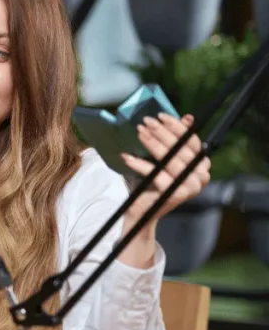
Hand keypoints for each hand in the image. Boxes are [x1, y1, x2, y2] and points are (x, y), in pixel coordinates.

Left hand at [120, 112, 211, 231]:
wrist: (143, 212)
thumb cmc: (153, 184)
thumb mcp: (165, 160)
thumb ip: (176, 142)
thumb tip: (187, 117)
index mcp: (202, 167)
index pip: (192, 142)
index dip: (177, 127)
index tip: (160, 116)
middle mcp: (201, 178)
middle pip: (181, 149)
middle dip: (162, 132)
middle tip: (145, 122)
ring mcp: (189, 188)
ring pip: (170, 160)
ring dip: (152, 144)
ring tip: (139, 134)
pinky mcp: (174, 195)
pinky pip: (157, 174)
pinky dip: (140, 164)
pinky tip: (127, 157)